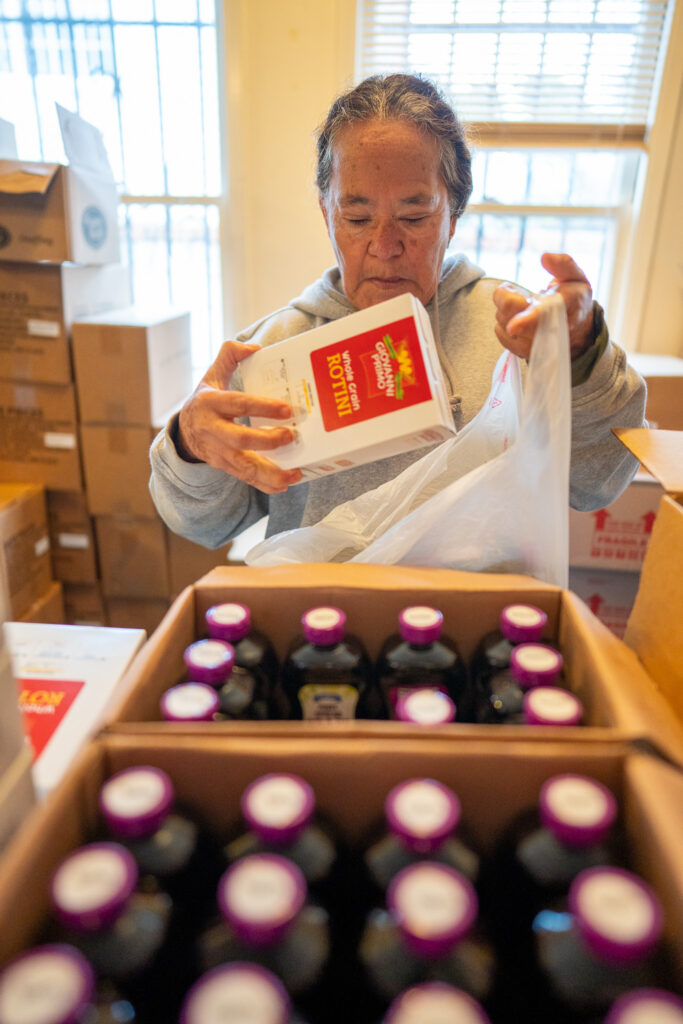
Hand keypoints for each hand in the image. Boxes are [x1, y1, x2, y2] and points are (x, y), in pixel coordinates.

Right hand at [176, 340, 302, 493]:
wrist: (183, 432)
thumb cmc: (205, 401)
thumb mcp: (211, 375)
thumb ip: (230, 355)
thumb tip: (254, 347)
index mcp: (210, 404)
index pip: (238, 404)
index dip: (262, 407)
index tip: (286, 410)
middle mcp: (211, 430)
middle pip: (239, 439)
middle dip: (266, 441)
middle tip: (291, 436)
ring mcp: (217, 452)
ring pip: (243, 466)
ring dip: (269, 473)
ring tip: (294, 474)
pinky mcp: (224, 467)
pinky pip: (244, 478)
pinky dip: (264, 484)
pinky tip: (284, 484)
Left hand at [492, 252, 593, 359]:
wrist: (577, 330)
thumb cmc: (574, 299)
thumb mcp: (577, 277)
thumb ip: (563, 264)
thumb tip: (545, 256)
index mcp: (562, 308)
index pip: (542, 314)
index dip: (526, 320)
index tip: (514, 326)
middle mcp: (547, 330)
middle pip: (511, 312)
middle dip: (507, 297)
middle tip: (519, 292)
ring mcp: (534, 344)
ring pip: (503, 321)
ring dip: (506, 310)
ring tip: (523, 306)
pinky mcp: (523, 351)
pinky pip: (500, 333)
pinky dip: (503, 322)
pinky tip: (517, 318)